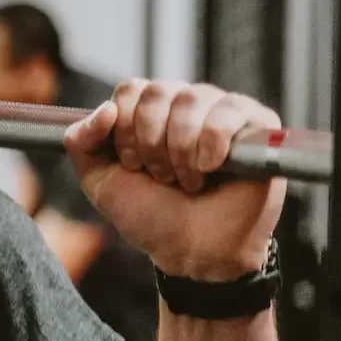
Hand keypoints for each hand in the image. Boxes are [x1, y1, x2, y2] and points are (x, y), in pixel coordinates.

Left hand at [63, 79, 285, 280]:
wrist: (194, 251)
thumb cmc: (150, 215)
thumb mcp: (100, 181)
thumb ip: (82, 142)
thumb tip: (104, 108)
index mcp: (150, 112)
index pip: (131, 89)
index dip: (125, 127)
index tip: (132, 164)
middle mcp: (186, 104)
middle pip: (159, 91)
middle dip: (150, 141)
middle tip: (160, 176)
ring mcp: (223, 111)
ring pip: (192, 98)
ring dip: (180, 148)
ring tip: (186, 180)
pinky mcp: (258, 126)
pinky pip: (231, 110)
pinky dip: (212, 143)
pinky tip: (211, 169)